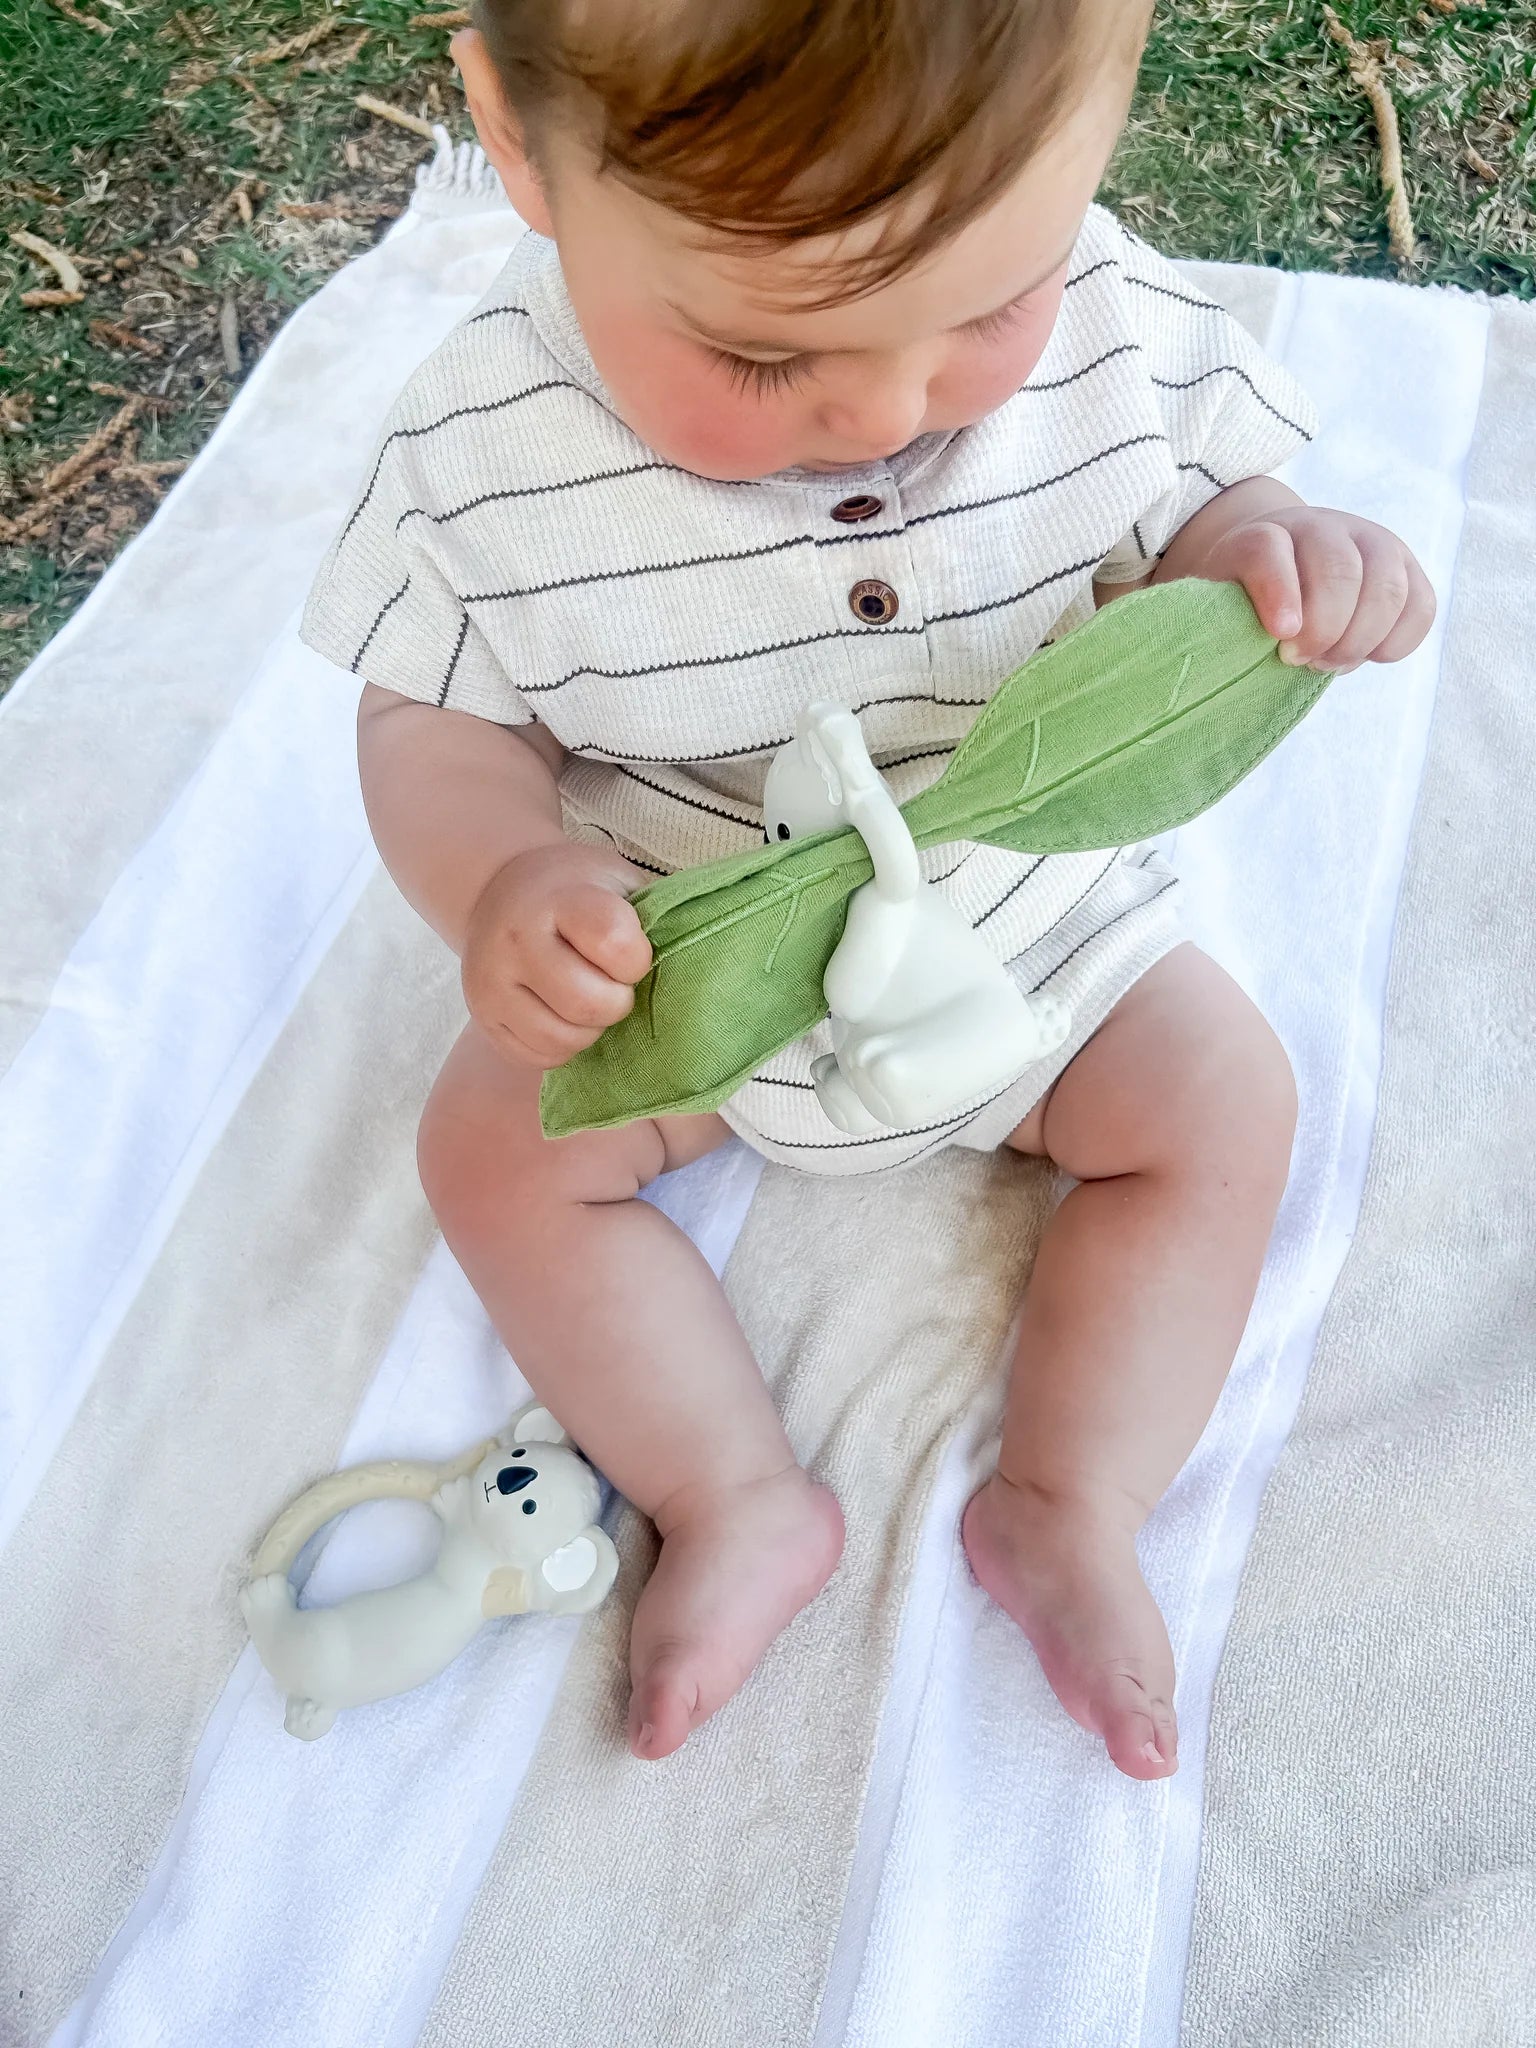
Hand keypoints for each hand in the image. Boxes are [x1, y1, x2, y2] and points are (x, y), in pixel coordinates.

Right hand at [461, 843, 652, 1068]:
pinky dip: (563, 1046)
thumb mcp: (616, 880)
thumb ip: (651, 915)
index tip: (633, 953)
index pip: (613, 942)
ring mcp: (490, 982)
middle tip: (613, 984)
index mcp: (558, 896)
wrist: (501, 888)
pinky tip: (564, 1016)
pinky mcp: (483, 1017)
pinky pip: (537, 1057)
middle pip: (587, 1003)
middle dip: (616, 1002)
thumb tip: (702, 960)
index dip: (637, 959)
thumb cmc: (577, 888)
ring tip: (590, 1001)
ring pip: (561, 1039)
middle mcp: (515, 938)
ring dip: (591, 1031)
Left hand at [1193, 501, 1434, 672]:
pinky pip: (1421, 605)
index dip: (1278, 591)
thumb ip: (1227, 622)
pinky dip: (1397, 641)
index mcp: (1262, 535)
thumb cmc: (1247, 598)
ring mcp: (1369, 540)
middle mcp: (1320, 527)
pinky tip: (1368, 654)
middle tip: (1299, 660)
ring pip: (1385, 586)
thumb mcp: (1221, 605)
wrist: (1281, 561)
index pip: (1267, 550)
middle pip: (1337, 570)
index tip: (1280, 634)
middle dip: (1324, 629)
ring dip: (1359, 638)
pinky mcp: (1404, 565)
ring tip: (1330, 662)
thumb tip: (1259, 653)